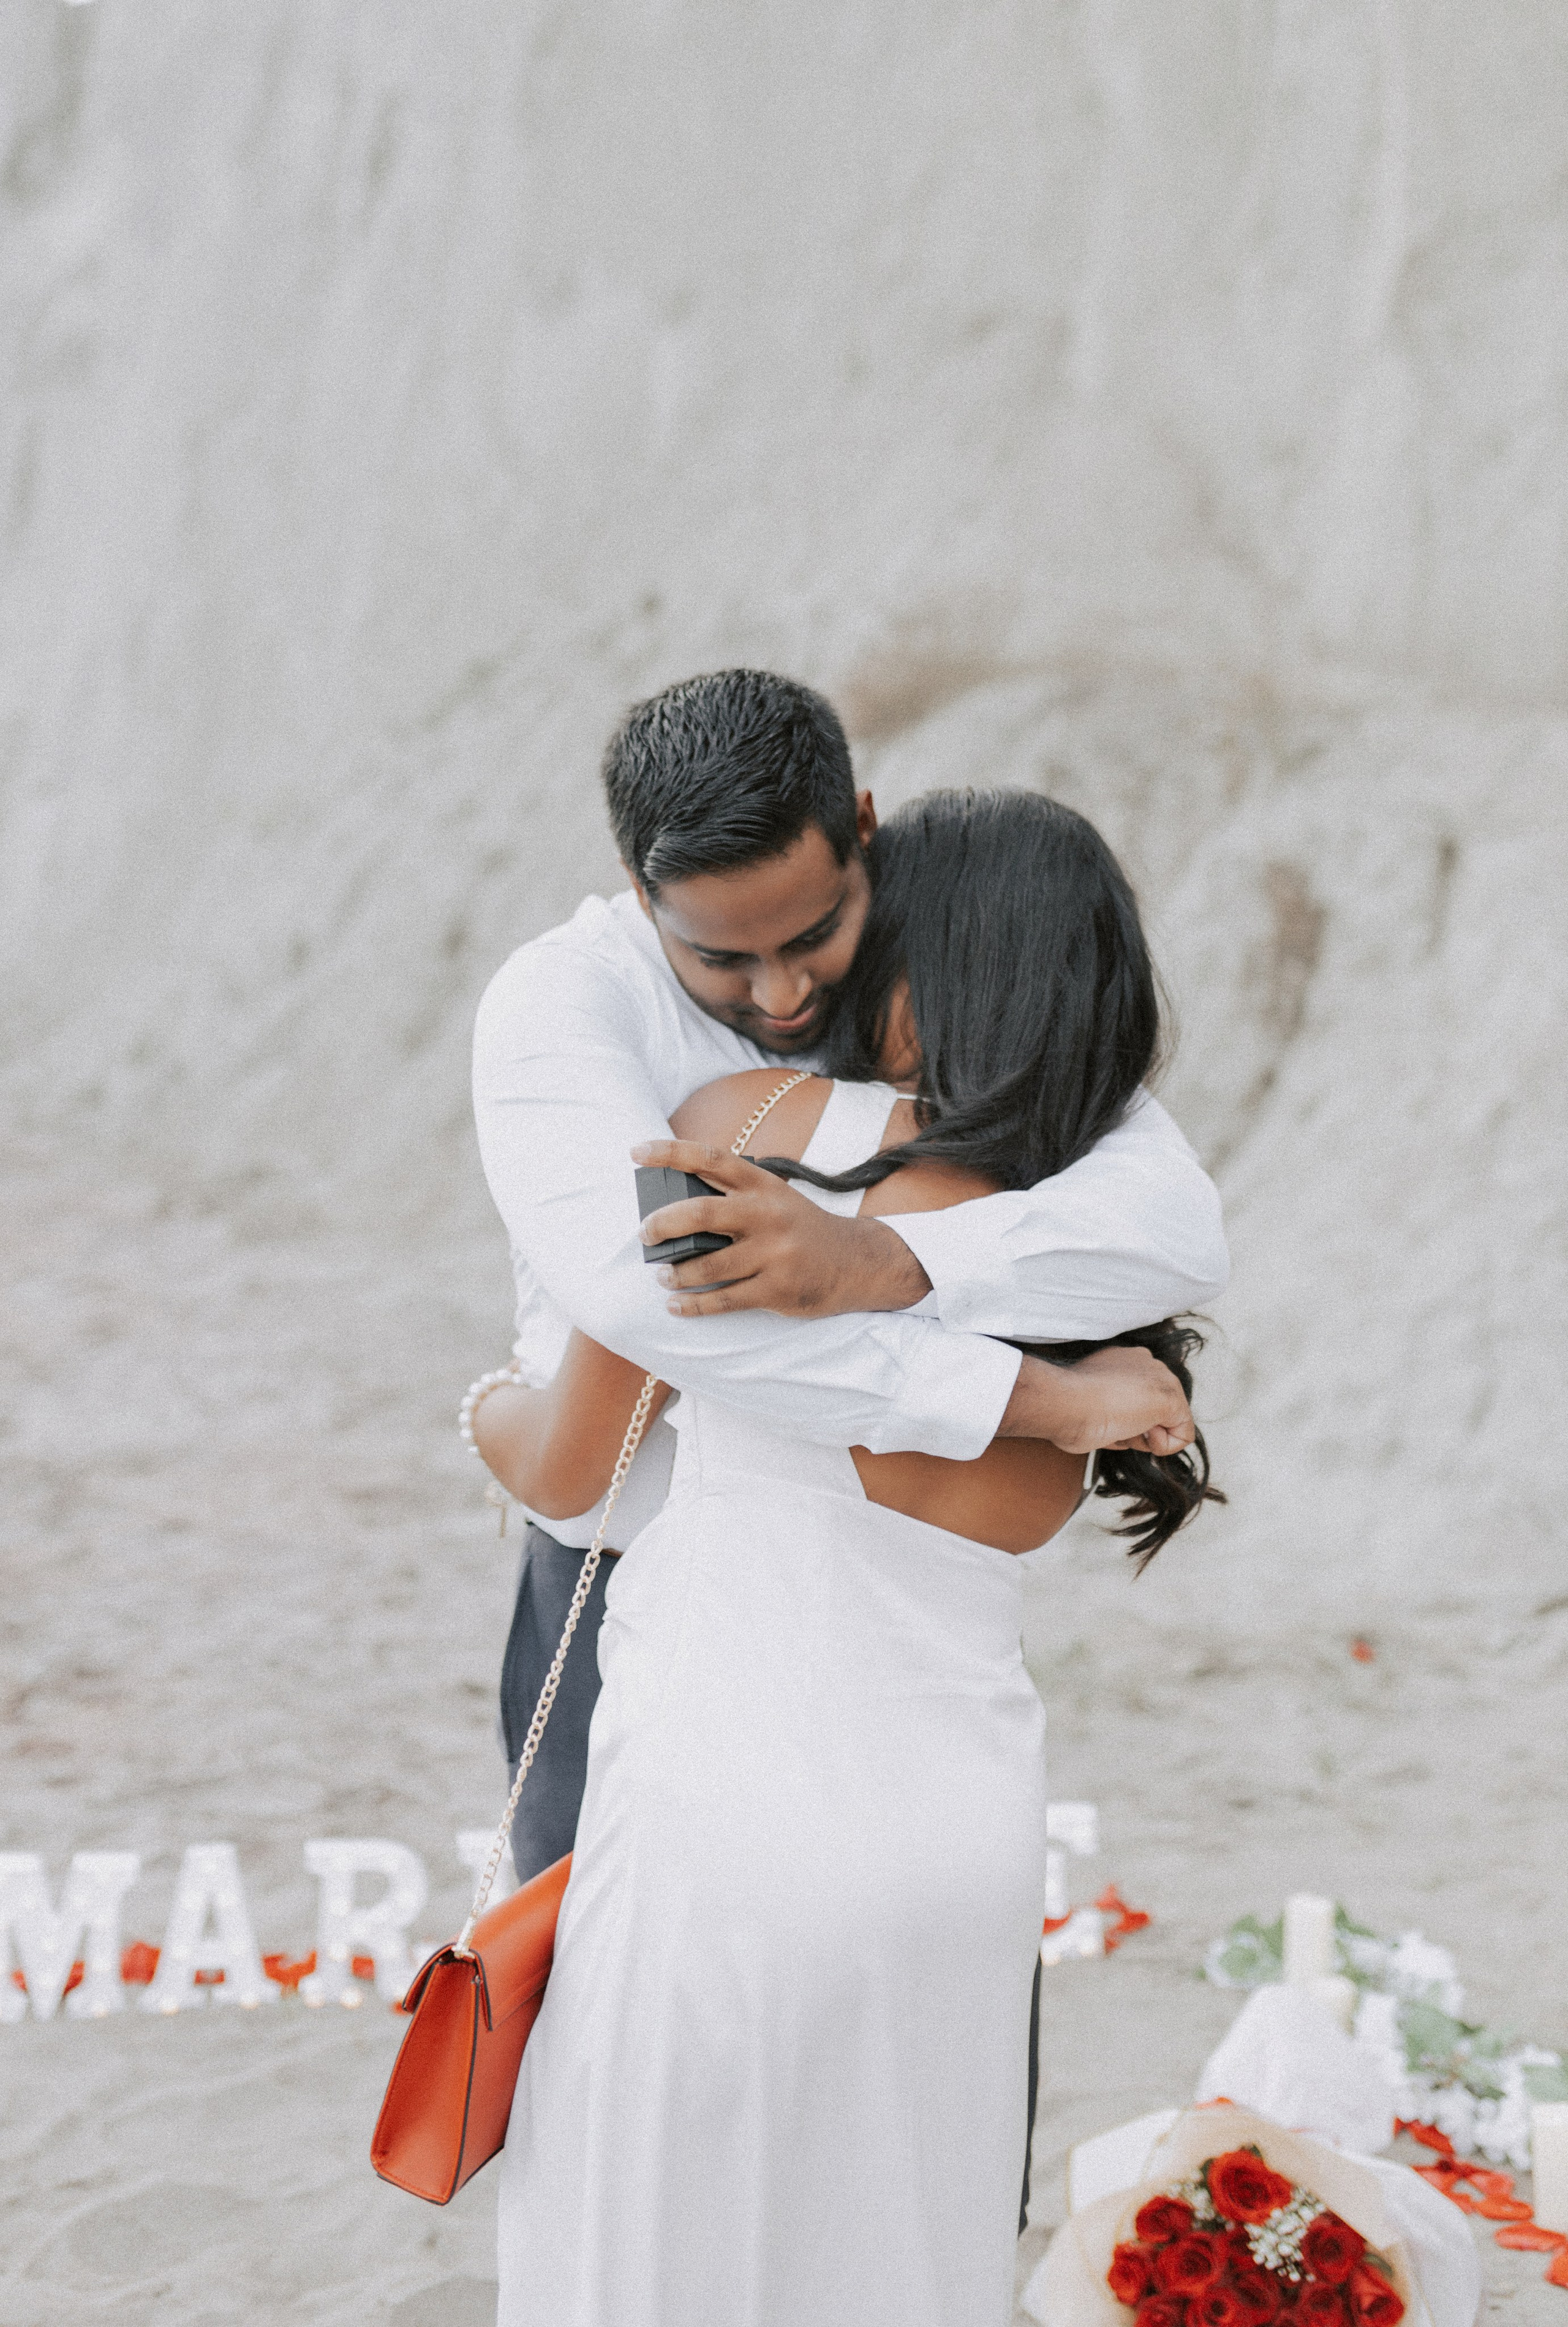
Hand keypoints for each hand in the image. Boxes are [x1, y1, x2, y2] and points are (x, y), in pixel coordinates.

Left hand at [630, 1139, 933, 1316]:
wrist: (856, 1262)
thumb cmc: (800, 1228)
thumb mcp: (774, 1198)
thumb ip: (733, 1196)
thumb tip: (671, 1205)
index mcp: (763, 1185)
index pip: (711, 1159)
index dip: (670, 1152)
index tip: (636, 1151)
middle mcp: (767, 1214)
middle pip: (700, 1213)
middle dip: (661, 1224)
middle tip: (644, 1235)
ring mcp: (774, 1253)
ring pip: (707, 1264)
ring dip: (675, 1273)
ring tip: (663, 1276)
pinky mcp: (778, 1289)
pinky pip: (724, 1300)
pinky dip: (693, 1306)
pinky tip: (676, 1306)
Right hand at [999, 1346, 1194, 1457]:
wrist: (1065, 1403)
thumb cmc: (1066, 1407)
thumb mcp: (1087, 1400)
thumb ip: (1106, 1403)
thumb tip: (1121, 1426)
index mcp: (1124, 1360)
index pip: (1137, 1397)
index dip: (1122, 1417)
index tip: (1101, 1414)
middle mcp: (1145, 1363)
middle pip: (1154, 1410)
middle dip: (1135, 1427)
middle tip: (1110, 1422)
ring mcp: (1160, 1380)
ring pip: (1166, 1423)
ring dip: (1142, 1436)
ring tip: (1116, 1424)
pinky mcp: (1171, 1400)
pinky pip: (1183, 1435)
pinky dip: (1163, 1446)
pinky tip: (1137, 1433)